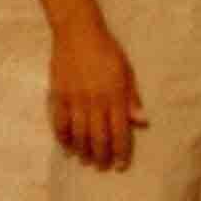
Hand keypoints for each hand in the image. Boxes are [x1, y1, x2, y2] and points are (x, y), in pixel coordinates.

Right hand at [47, 19, 145, 169]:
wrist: (77, 33)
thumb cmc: (107, 51)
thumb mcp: (126, 71)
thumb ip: (132, 97)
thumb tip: (142, 122)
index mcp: (115, 96)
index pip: (120, 131)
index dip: (121, 151)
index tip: (120, 166)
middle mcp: (96, 101)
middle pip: (99, 137)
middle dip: (102, 156)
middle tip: (102, 166)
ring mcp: (76, 100)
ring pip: (79, 134)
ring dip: (83, 151)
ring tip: (86, 160)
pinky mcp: (59, 96)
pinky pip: (60, 123)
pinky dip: (63, 138)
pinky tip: (67, 147)